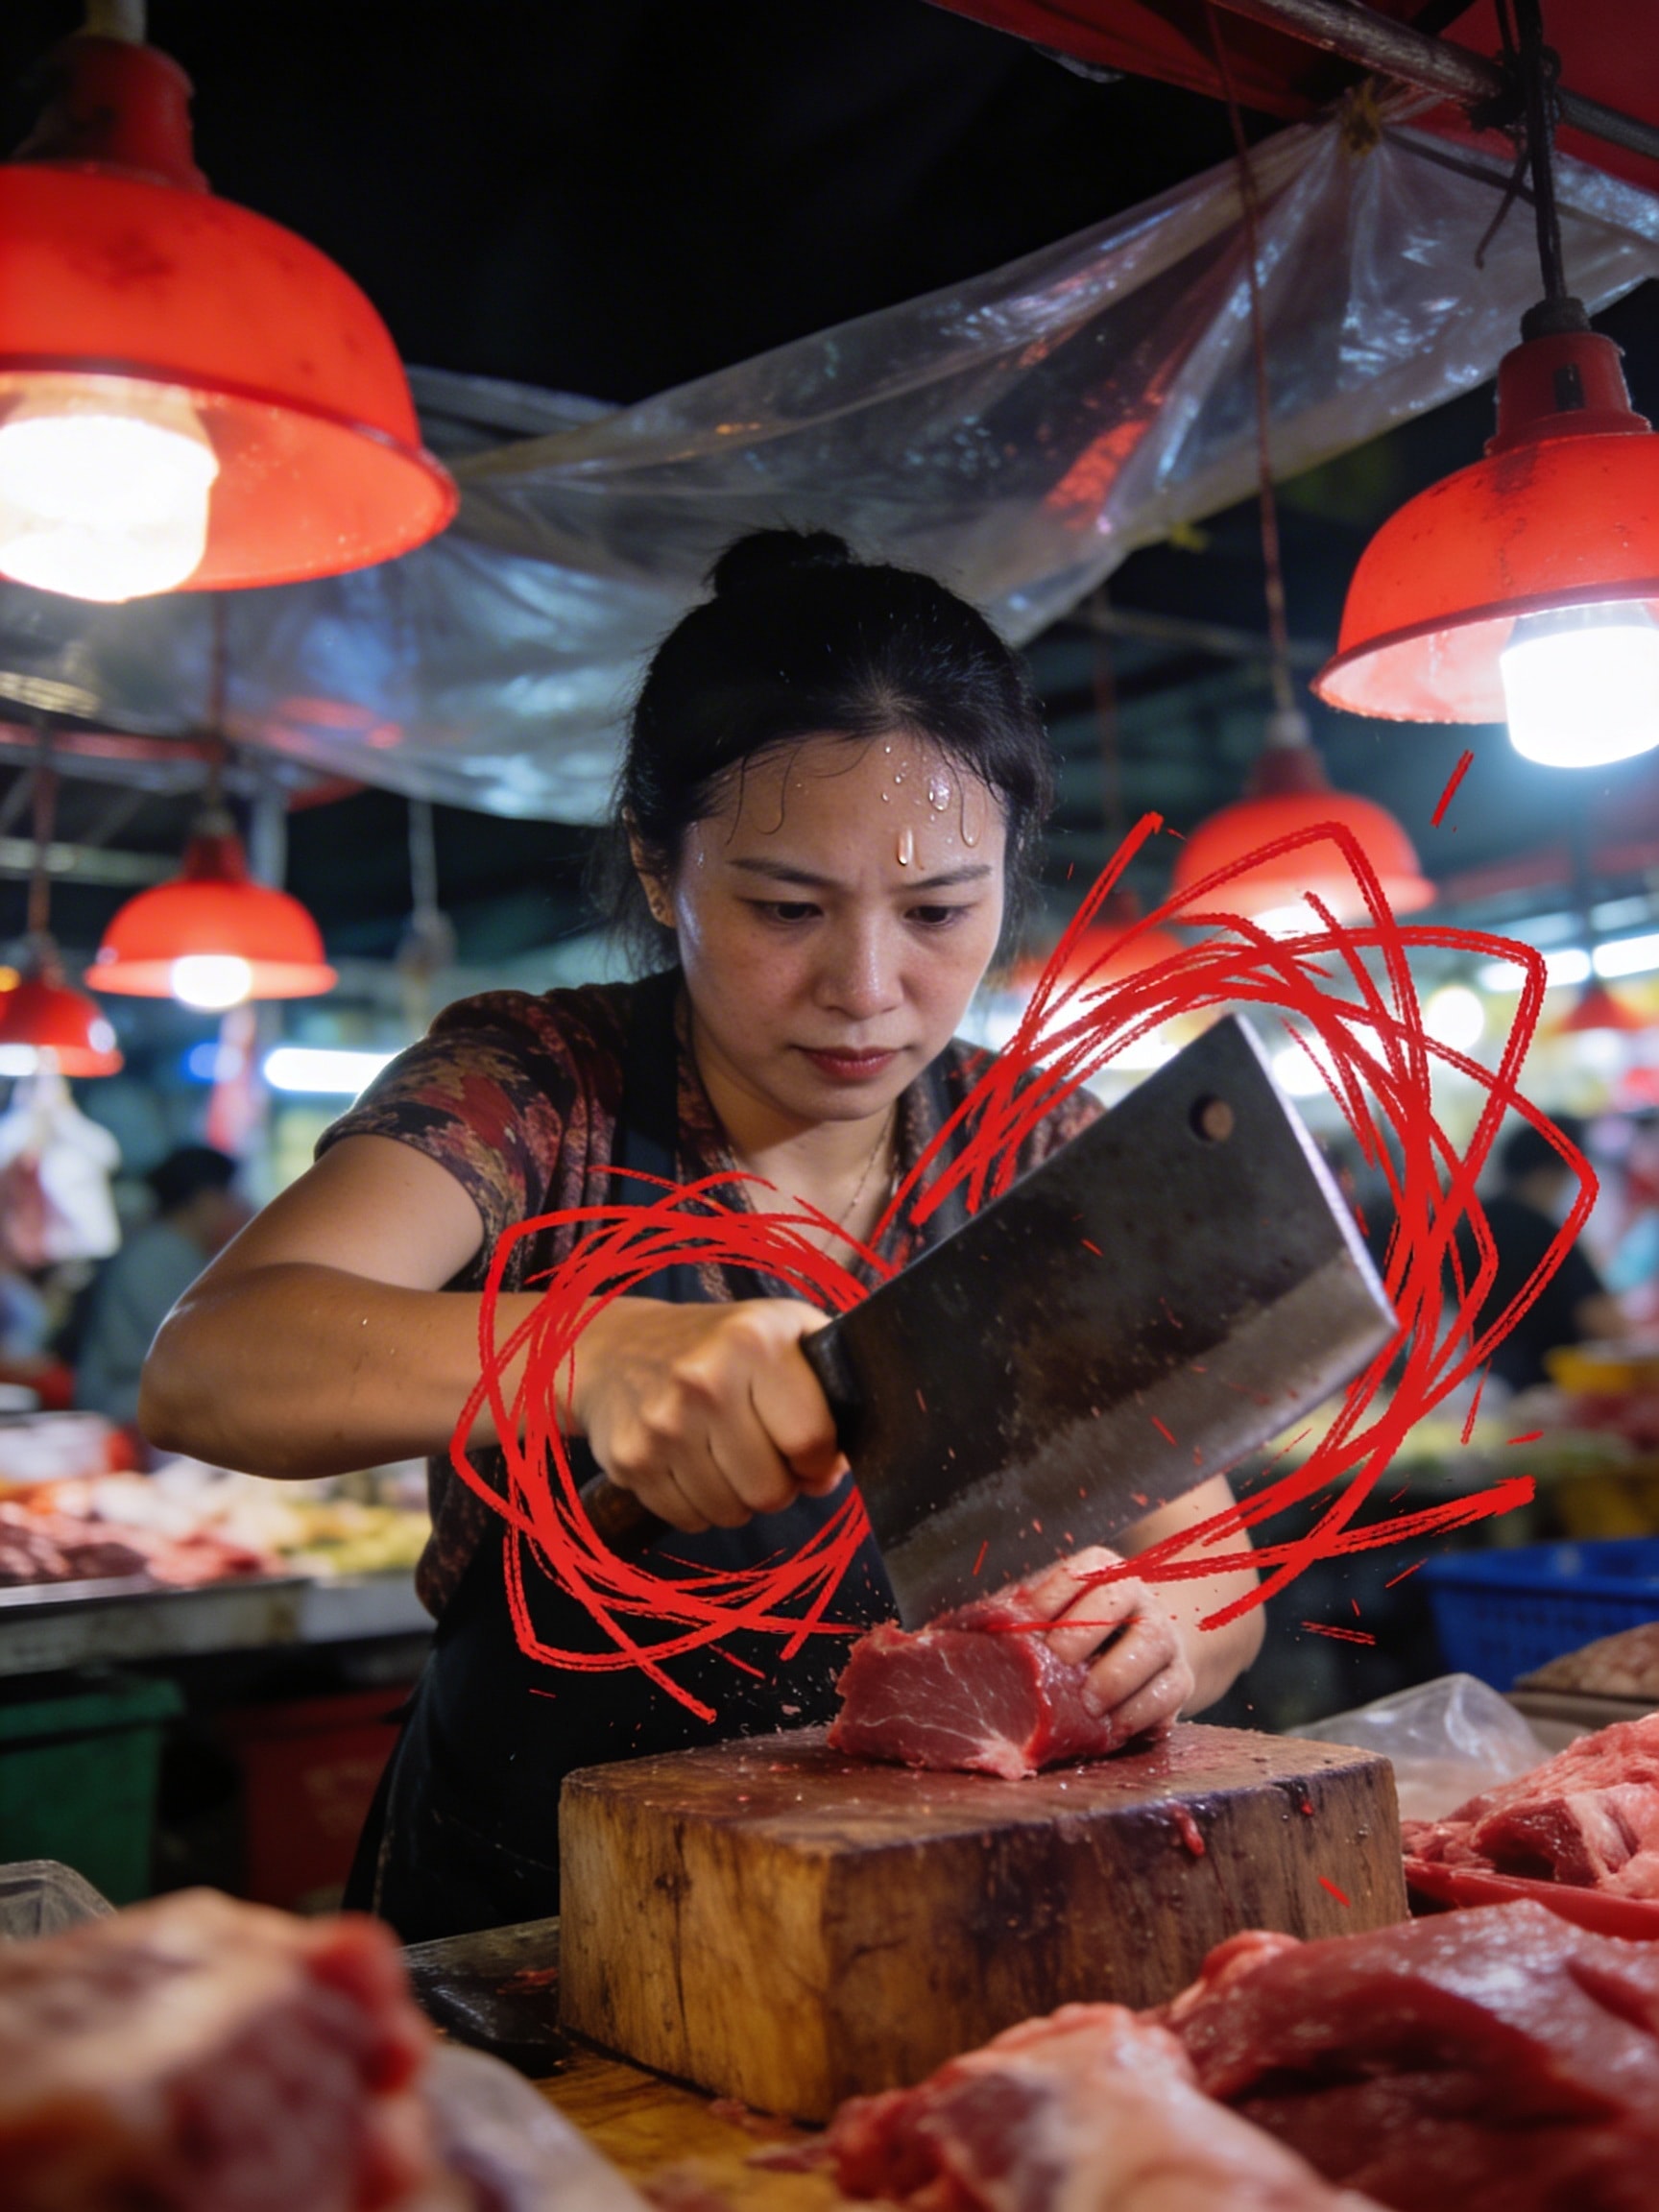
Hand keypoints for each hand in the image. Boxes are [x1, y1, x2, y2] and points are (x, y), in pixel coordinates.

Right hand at [565, 1296, 847, 1533]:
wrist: (615, 1347)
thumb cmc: (717, 1343)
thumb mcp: (782, 1329)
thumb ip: (829, 1383)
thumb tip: (836, 1468)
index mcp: (752, 1341)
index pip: (811, 1441)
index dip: (820, 1460)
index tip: (809, 1453)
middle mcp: (704, 1381)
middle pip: (771, 1490)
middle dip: (779, 1484)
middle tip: (765, 1455)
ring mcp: (661, 1424)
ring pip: (731, 1513)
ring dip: (739, 1498)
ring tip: (727, 1456)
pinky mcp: (629, 1460)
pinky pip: (689, 1520)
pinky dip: (700, 1505)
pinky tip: (693, 1465)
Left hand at [1016, 1546, 1195, 1745]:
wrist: (1138, 1649)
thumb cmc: (1074, 1632)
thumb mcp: (1045, 1615)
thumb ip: (1013, 1618)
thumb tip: (954, 1634)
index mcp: (1101, 1570)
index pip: (1077, 1572)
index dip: (1050, 1598)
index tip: (1027, 1628)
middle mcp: (1137, 1594)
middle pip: (1118, 1598)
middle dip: (1084, 1631)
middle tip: (1058, 1662)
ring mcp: (1163, 1634)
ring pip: (1152, 1643)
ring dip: (1117, 1675)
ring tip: (1087, 1703)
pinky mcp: (1180, 1677)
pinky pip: (1169, 1691)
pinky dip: (1140, 1712)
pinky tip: (1111, 1727)